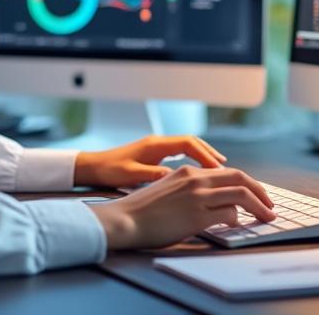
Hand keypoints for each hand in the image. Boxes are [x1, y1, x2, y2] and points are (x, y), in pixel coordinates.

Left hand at [74, 135, 226, 187]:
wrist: (92, 167)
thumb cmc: (109, 171)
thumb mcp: (131, 175)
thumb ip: (153, 175)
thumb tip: (175, 177)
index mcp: (154, 145)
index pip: (188, 144)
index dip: (205, 155)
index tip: (219, 168)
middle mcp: (157, 143)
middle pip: (191, 142)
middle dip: (209, 153)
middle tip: (226, 167)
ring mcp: (155, 147)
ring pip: (186, 146)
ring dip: (202, 156)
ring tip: (218, 169)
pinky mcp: (152, 154)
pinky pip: (179, 153)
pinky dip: (192, 160)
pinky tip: (197, 172)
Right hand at [87, 166, 275, 250]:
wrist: (126, 219)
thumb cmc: (144, 210)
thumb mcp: (168, 190)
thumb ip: (190, 190)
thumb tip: (212, 201)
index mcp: (188, 172)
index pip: (227, 172)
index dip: (246, 183)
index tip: (256, 195)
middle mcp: (195, 179)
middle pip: (240, 178)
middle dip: (260, 191)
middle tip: (269, 205)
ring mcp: (198, 196)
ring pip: (241, 194)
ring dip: (259, 207)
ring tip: (267, 217)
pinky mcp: (197, 215)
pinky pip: (230, 213)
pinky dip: (239, 219)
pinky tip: (238, 225)